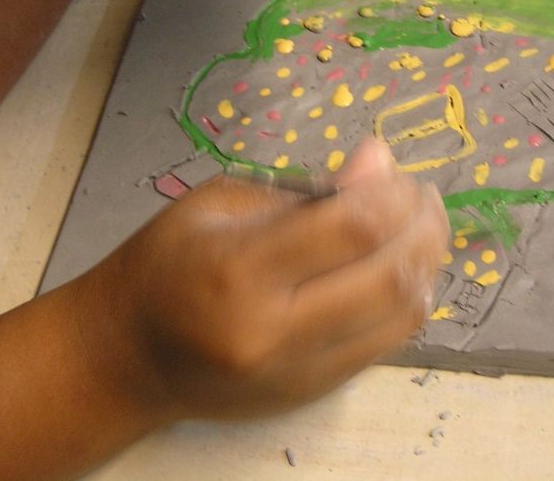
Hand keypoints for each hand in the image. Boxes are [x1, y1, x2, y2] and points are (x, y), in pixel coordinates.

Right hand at [88, 138, 447, 420]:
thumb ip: (307, 187)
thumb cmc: (167, 264)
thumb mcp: (222, 201)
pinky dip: (406, 302)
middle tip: (423, 198)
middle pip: (390, 277)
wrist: (126, 357)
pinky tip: (398, 270)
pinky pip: (384, 344)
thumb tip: (382, 159)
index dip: (395, 192)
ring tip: (419, 230)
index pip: (352, 226)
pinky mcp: (311, 394)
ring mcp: (296, 373)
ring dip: (427, 266)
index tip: (400, 173)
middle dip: (426, 228)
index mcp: (239, 270)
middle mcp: (273, 331)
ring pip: (401, 318)